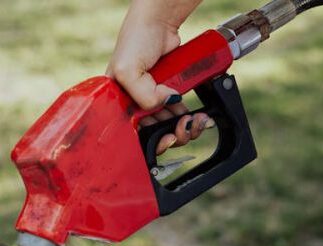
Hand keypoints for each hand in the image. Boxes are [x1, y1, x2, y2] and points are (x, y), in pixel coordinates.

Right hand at [107, 0, 210, 153]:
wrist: (159, 22)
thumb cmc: (135, 39)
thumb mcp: (127, 70)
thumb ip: (143, 96)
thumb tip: (166, 105)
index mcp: (122, 104)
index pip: (137, 134)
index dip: (155, 141)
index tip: (169, 138)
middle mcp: (137, 105)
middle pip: (157, 134)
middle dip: (174, 135)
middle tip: (184, 127)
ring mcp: (155, 101)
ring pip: (171, 127)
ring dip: (185, 128)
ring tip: (193, 120)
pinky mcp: (171, 95)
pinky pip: (181, 115)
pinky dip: (190, 118)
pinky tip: (195, 115)